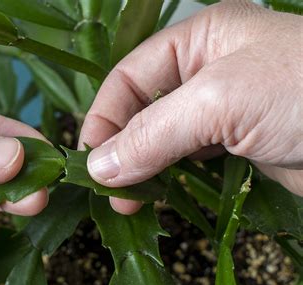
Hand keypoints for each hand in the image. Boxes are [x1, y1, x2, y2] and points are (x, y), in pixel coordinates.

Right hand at [79, 0, 302, 213]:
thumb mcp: (221, 101)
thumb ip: (153, 133)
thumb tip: (100, 167)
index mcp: (200, 39)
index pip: (130, 76)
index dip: (105, 116)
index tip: (90, 160)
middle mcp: (207, 70)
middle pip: (143, 109)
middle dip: (121, 147)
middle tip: (109, 190)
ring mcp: (223, 109)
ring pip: (163, 138)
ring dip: (142, 168)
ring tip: (129, 201)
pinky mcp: (238, 144)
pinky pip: (188, 160)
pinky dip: (169, 178)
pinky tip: (158, 196)